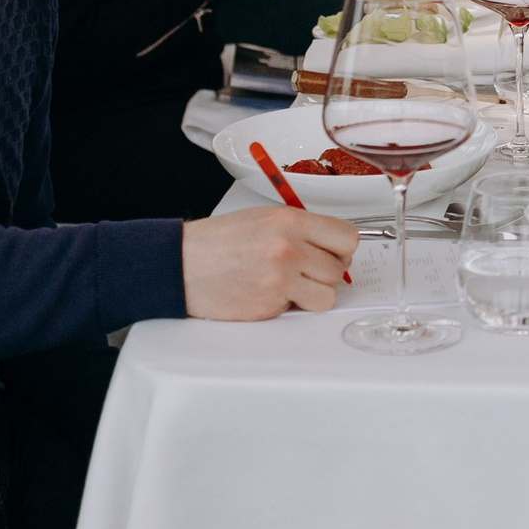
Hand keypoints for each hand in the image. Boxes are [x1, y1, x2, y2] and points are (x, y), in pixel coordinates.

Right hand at [180, 206, 357, 318]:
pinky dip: (287, 305)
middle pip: (339, 270)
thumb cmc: (219, 241)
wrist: (181, 264)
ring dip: (312, 294)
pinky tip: (266, 292)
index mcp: (290, 222)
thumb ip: (302, 229)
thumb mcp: (264, 218)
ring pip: (326, 296)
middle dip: (325, 272)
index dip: (343, 248)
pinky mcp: (269, 307)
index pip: (347, 238)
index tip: (334, 252)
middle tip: (305, 270)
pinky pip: (298, 310)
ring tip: (289, 284)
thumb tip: (334, 246)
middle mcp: (288, 249)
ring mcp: (280, 280)